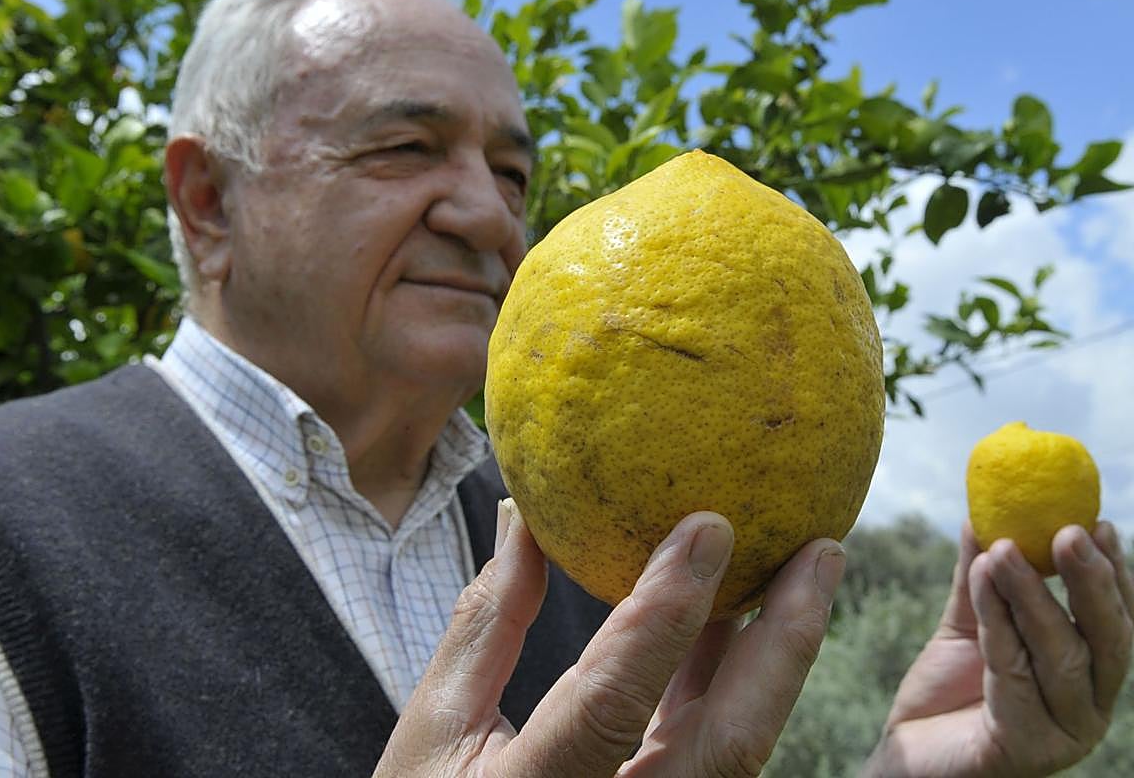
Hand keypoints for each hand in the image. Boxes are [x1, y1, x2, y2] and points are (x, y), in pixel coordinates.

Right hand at [373, 500, 845, 777]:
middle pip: (728, 742)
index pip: (615, 702)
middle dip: (785, 641)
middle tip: (823, 548)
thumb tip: (522, 515)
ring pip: (738, 744)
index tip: (709, 525)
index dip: (665, 614)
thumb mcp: (435, 724)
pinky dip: (731, 676)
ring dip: (775, 654)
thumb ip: (487, 622)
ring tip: (808, 566)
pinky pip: (714, 742)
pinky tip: (738, 612)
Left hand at [864, 520, 1133, 777]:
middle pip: (1105, 639)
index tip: (1099, 522)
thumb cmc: (948, 690)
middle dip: (1090, 581)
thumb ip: (979, 576)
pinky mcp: (1025, 748)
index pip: (1115, 620)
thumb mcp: (968, 623)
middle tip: (1068, 531)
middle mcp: (1088, 706)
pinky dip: (997, 621)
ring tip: (1004, 549)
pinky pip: (1012, 673)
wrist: (909, 752)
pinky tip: (982, 579)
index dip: (1114, 572)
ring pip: (1059, 654)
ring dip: (1032, 595)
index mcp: (1089, 675)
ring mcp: (1063, 732)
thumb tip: (981, 515)